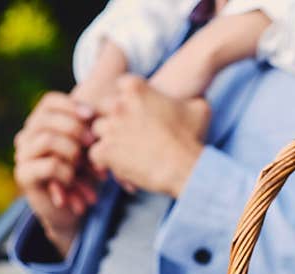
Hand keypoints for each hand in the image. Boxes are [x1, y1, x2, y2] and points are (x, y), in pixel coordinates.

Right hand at [13, 92, 98, 255]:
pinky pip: (50, 165)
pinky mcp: (24, 175)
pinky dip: (68, 172)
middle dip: (75, 129)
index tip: (92, 116)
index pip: (49, 102)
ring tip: (84, 166)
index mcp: (41, 125)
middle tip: (93, 144)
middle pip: (47, 118)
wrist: (72, 210)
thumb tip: (100, 117)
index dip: (71, 106)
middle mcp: (27, 136)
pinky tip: (74, 181)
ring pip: (47, 139)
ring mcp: (23, 155)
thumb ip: (90, 132)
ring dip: (72, 151)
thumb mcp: (90, 150)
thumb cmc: (85, 176)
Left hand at [88, 76, 210, 197]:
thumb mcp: (199, 109)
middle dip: (114, 117)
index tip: (137, 110)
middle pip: (105, 106)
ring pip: (98, 130)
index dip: (128, 98)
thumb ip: (189, 98)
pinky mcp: (105, 151)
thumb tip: (197, 98)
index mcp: (136, 88)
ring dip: (109, 138)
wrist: (184, 167)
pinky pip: (95, 153)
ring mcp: (110, 128)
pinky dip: (105, 160)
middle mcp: (118, 105)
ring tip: (124, 150)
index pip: (121, 85)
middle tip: (128, 131)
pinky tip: (119, 164)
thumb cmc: (191, 138)